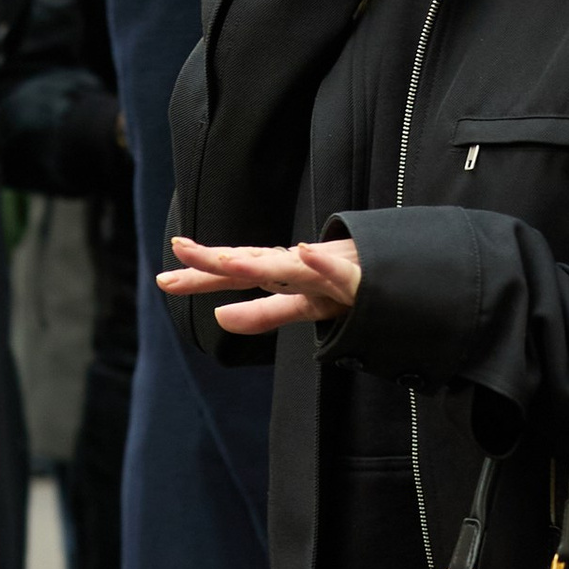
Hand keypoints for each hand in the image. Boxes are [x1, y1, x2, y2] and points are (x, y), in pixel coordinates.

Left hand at [159, 233, 362, 333]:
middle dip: (216, 262)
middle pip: (251, 266)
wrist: (404, 271)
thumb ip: (263, 313)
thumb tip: (219, 317)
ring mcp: (327, 273)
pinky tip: (307, 251)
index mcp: (284, 274)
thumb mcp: (303, 307)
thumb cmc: (349, 285)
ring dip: (260, 264)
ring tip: (226, 261)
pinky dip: (325, 264)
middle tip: (179, 252)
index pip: (234, 274)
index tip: (164, 279)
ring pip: (289, 269)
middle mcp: (299, 269)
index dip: (200, 278)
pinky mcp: (358, 283)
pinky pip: (341, 274)